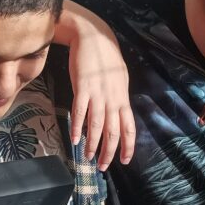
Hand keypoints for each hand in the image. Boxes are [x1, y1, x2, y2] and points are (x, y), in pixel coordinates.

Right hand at [60, 0, 135, 170]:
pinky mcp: (82, 88)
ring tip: (88, 157)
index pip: (129, 127)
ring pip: (97, 126)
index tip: (124, 161)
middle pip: (113, 132)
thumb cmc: (106, 58)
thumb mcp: (119, 79)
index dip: (128, 146)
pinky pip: (80, 112)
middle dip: (108, 152)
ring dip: (93, 145)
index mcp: (122, 98)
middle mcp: (112, 99)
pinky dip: (77, 127)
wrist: (93, 37)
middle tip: (103, 167)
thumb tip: (118, 114)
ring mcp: (97, 94)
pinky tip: (75, 139)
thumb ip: (118, 98)